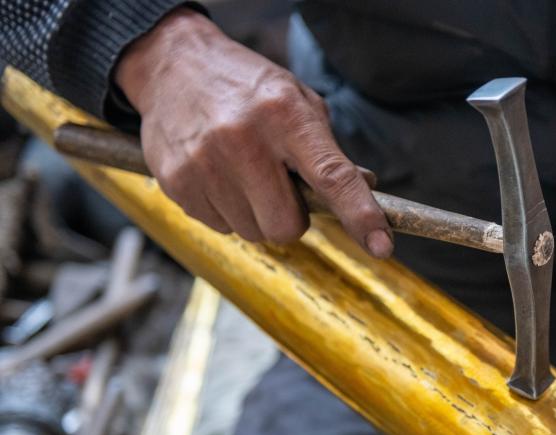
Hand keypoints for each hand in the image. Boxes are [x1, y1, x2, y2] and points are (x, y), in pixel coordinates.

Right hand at [115, 8, 391, 254]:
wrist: (173, 67)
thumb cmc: (248, 89)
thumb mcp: (298, 102)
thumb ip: (329, 151)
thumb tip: (366, 191)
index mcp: (286, 115)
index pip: (333, 177)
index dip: (361, 215)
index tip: (381, 246)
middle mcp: (244, 139)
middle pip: (288, 226)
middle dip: (292, 217)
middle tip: (281, 186)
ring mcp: (205, 163)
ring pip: (253, 232)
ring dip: (257, 214)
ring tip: (244, 174)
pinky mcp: (176, 182)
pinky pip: (221, 228)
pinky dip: (228, 212)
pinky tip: (220, 176)